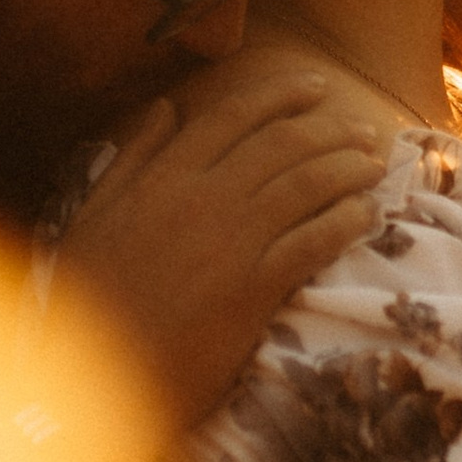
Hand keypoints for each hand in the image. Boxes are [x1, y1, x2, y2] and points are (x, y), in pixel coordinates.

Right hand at [56, 66, 389, 426]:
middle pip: (282, 145)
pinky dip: (346, 222)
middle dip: (330, 131)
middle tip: (362, 130)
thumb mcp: (94, 214)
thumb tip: (167, 107)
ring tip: (375, 165)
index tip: (316, 88)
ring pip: (306, 186)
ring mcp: (231, 243)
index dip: (282, 96)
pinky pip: (312, 242)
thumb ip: (134, 157)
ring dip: (348, 169)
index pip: (233, 116)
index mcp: (163, 176)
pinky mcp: (253, 290)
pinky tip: (368, 215)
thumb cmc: (86, 297)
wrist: (90, 374)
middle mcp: (203, 198)